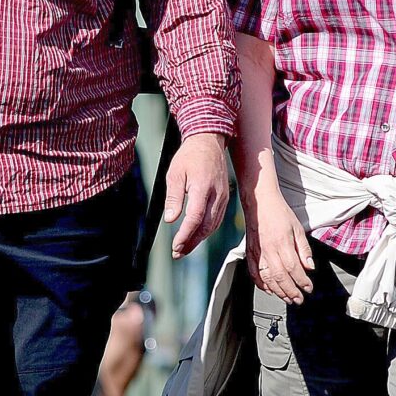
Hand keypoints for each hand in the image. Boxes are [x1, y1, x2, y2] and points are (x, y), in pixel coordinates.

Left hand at [164, 131, 232, 256]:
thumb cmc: (190, 156)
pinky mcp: (224, 198)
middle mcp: (217, 195)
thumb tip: (171, 220)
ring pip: (213, 225)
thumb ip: (174, 197)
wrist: (209, 142)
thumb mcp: (175, 173)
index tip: (175, 245)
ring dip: (199, 240)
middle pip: (206, 226)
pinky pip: (216, 219)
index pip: (195, 218)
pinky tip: (196, 236)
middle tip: (178, 253)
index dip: (185, 235)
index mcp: (203, 188)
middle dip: (192, 242)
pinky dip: (206, 231)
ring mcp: (223, 197)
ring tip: (184, 249)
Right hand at [245, 183, 314, 302]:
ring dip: (278, 291)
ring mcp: (257, 253)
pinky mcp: (250, 253)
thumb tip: (309, 267)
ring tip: (287, 298)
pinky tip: (269, 289)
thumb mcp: (297, 228)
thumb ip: (304, 249)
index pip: (294, 269)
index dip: (302, 281)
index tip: (309, 288)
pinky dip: (261, 284)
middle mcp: (268, 250)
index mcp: (282, 243)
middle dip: (291, 292)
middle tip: (299, 300)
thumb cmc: (279, 213)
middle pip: (280, 278)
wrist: (260, 202)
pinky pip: (254, 273)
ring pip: (267, 279)